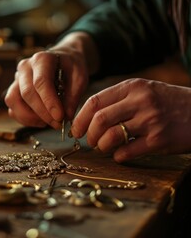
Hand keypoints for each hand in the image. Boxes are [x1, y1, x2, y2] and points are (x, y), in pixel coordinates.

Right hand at [4, 48, 88, 128]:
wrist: (62, 59)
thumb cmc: (71, 67)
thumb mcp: (80, 77)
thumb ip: (73, 96)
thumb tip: (66, 117)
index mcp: (42, 59)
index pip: (41, 82)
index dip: (49, 102)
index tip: (60, 117)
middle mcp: (25, 67)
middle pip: (27, 93)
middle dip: (42, 113)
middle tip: (58, 123)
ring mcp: (17, 79)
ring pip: (13, 100)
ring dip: (29, 117)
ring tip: (48, 122)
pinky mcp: (14, 90)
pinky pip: (12, 108)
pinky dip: (24, 119)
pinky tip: (41, 120)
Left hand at [72, 78, 190, 161]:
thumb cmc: (168, 103)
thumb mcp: (144, 90)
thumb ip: (118, 99)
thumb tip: (88, 117)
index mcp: (133, 87)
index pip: (95, 101)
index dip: (80, 118)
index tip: (76, 129)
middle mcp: (140, 101)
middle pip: (99, 119)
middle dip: (89, 134)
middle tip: (90, 141)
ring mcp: (151, 120)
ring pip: (111, 136)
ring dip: (101, 146)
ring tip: (104, 147)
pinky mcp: (159, 140)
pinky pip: (127, 152)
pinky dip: (117, 156)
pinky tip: (120, 154)